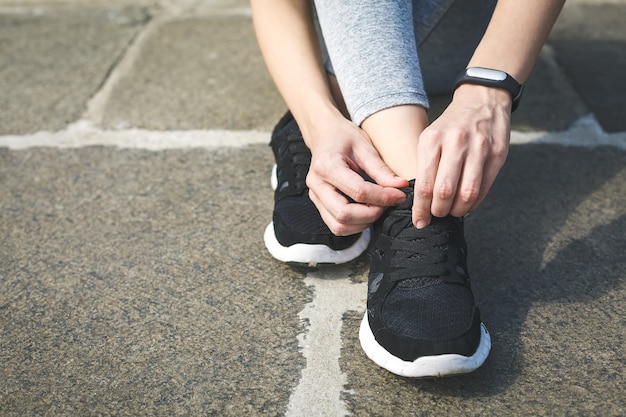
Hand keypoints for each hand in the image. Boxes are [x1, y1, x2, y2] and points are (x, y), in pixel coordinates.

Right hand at [304, 115, 407, 235]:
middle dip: (371, 214)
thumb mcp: (365, 147)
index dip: (383, 197)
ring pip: (338, 226)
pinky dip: (354, 225)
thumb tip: (401, 186)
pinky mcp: (319, 204)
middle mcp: (316, 184)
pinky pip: (336, 225)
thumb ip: (381, 170)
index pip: (358, 191)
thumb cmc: (343, 137)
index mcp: (326, 165)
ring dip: (362, 223)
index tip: (399, 195)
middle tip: (387, 205)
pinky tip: (366, 211)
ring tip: (377, 208)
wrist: (324, 134)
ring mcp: (315, 196)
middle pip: (343, 214)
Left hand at [412, 84, 511, 227]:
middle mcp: (456, 143)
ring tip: (452, 211)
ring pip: (467, 193)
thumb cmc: (451, 125)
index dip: (421, 209)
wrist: (482, 99)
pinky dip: (475, 202)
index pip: (424, 184)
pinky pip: (485, 187)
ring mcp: (479, 147)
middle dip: (439, 211)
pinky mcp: (498, 153)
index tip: (420, 221)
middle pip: (445, 191)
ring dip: (458, 210)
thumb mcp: (430, 138)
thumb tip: (419, 202)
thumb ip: (425, 166)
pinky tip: (467, 204)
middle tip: (437, 215)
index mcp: (432, 140)